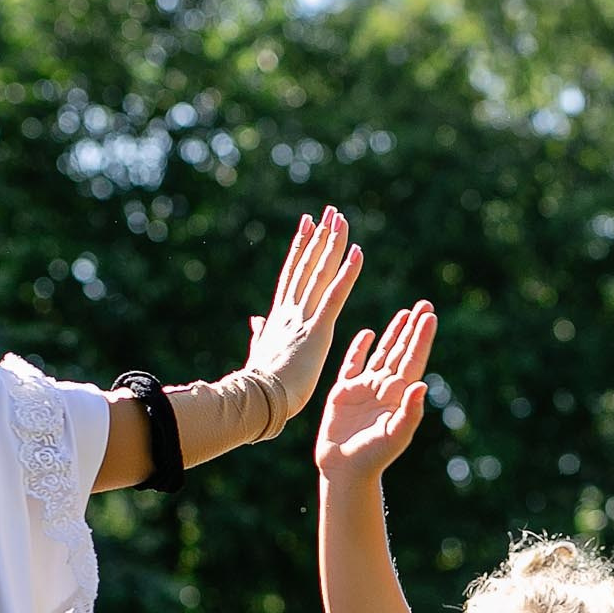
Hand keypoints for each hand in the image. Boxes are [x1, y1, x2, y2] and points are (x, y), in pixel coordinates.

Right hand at [242, 208, 362, 419]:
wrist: (258, 402)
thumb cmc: (260, 386)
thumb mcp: (260, 352)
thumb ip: (260, 333)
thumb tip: (256, 319)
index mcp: (279, 317)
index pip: (293, 275)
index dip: (301, 248)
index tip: (308, 225)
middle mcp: (290, 310)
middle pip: (307, 265)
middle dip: (319, 236)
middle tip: (329, 211)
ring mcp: (303, 318)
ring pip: (320, 273)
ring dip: (332, 244)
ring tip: (341, 219)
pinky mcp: (317, 331)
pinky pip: (335, 296)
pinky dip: (346, 274)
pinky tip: (357, 252)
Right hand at [313, 300, 436, 480]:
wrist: (345, 470)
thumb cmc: (373, 457)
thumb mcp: (395, 435)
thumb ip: (410, 411)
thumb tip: (422, 385)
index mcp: (399, 396)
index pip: (413, 360)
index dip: (421, 338)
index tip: (430, 316)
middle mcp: (385, 389)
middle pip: (401, 351)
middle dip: (413, 328)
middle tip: (425, 305)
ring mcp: (365, 389)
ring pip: (382, 353)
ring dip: (394, 333)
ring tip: (406, 312)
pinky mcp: (344, 392)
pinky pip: (353, 365)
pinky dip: (359, 349)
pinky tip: (368, 333)